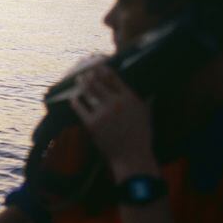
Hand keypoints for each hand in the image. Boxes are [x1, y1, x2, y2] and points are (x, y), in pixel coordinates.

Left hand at [69, 64, 157, 180]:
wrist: (132, 156)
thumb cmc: (141, 136)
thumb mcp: (145, 113)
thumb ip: (143, 99)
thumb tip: (149, 88)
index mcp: (130, 98)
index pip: (113, 77)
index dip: (103, 69)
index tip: (98, 65)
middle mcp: (116, 103)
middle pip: (97, 82)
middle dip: (89, 75)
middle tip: (85, 72)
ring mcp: (102, 113)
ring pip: (88, 92)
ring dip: (82, 84)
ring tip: (79, 80)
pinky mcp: (92, 123)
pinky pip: (79, 107)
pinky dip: (76, 100)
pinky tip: (74, 97)